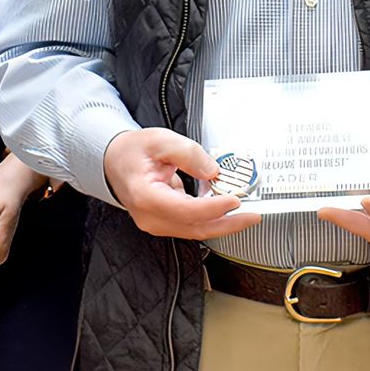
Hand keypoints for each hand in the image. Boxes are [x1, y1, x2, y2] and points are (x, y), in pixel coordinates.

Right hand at [105, 128, 263, 242]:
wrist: (116, 161)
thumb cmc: (133, 152)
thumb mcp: (160, 140)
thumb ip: (188, 154)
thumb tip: (213, 171)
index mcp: (145, 196)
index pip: (185, 210)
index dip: (213, 208)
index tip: (235, 200)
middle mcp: (150, 216)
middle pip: (195, 228)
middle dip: (228, 224)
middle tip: (253, 216)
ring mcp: (157, 223)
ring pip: (196, 230)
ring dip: (223, 223)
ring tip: (246, 213)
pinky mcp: (165, 223)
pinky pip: (192, 225)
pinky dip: (212, 219)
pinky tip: (226, 208)